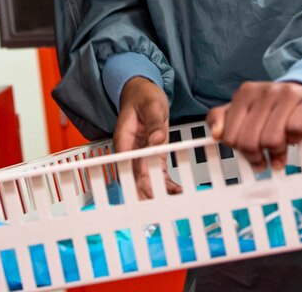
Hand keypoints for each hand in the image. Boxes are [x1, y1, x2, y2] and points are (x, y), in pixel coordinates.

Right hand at [114, 76, 180, 198]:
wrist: (142, 90)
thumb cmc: (143, 95)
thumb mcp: (151, 105)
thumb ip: (154, 122)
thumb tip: (157, 140)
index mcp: (124, 140)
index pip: (130, 165)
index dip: (138, 181)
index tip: (148, 194)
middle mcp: (131, 151)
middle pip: (136, 178)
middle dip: (147, 194)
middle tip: (160, 210)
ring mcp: (142, 154)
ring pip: (147, 180)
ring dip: (158, 193)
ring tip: (172, 205)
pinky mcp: (153, 154)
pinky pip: (158, 173)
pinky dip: (166, 184)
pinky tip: (177, 192)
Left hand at [206, 81, 301, 170]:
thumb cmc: (274, 110)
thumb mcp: (244, 113)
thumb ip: (222, 120)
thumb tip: (216, 134)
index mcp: (246, 92)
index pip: (231, 136)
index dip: (240, 151)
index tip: (250, 153)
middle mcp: (266, 89)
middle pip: (251, 141)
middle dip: (258, 156)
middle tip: (265, 159)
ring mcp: (289, 92)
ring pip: (273, 139)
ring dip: (278, 152)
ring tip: (280, 151)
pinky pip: (296, 129)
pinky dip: (296, 139)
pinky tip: (295, 137)